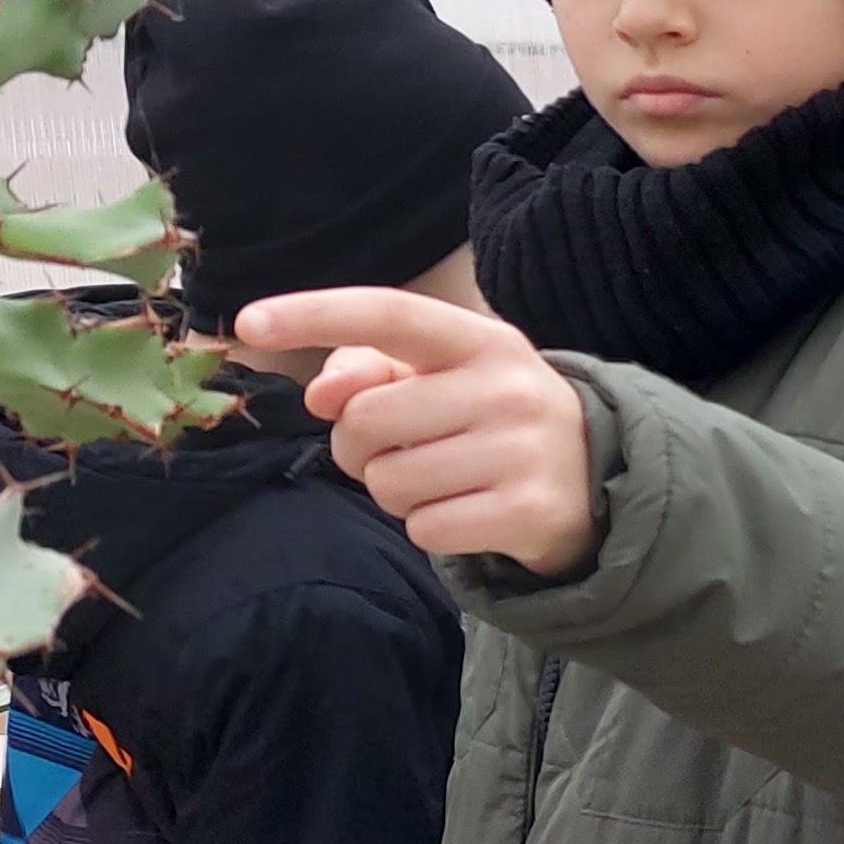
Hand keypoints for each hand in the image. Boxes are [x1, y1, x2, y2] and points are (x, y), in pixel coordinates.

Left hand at [234, 287, 598, 578]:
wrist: (594, 478)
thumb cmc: (488, 419)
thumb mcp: (443, 379)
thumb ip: (371, 371)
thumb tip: (322, 394)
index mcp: (482, 341)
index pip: (390, 315)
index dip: (315, 314)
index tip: (250, 322)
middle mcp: (507, 389)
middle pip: (366, 420)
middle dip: (358, 447)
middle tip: (401, 451)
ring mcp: (522, 451)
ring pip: (388, 482)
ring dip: (394, 492)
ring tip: (440, 482)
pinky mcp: (528, 511)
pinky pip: (424, 529)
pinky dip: (429, 528)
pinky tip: (465, 512)